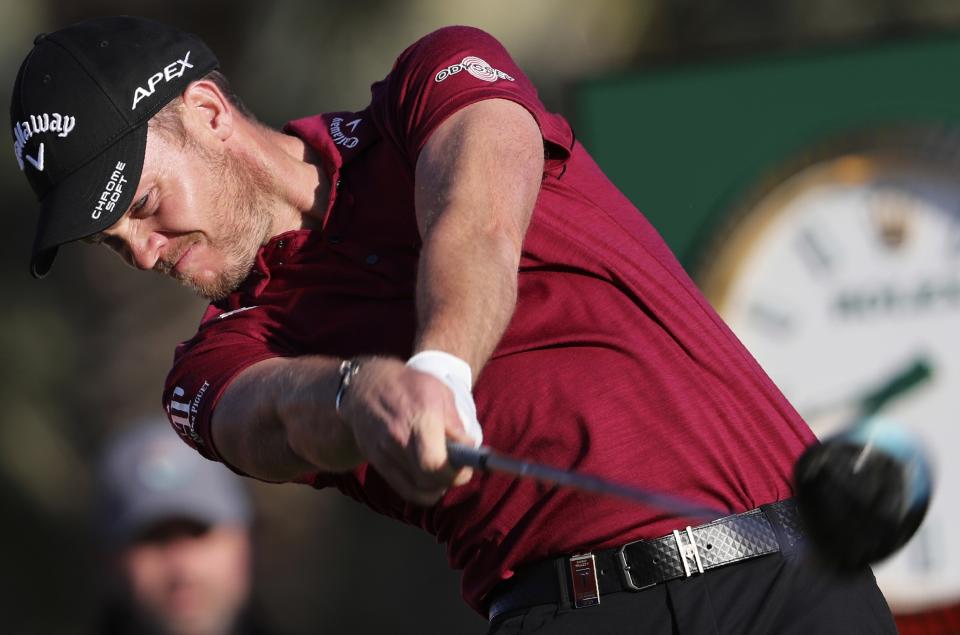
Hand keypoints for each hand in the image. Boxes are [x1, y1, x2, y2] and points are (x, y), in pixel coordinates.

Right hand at [339, 357, 474, 504]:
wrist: (365, 386)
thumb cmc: (408, 386)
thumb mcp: (440, 392)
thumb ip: (456, 422)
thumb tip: (468, 447)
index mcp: (421, 416)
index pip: (435, 463)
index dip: (455, 474)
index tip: (466, 469)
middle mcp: (399, 436)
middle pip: (427, 480)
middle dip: (449, 480)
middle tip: (458, 470)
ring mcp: (384, 451)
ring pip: (416, 489)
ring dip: (435, 486)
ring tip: (443, 472)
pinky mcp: (376, 461)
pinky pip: (402, 488)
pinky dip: (420, 491)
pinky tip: (428, 479)